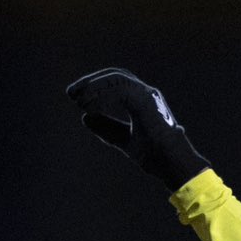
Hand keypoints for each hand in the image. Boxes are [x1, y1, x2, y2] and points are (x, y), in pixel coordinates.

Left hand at [65, 68, 210, 191]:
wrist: (170, 164)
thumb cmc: (153, 155)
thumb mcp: (122, 138)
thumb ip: (107, 127)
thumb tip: (85, 117)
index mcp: (141, 99)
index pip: (115, 82)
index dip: (94, 85)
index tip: (74, 96)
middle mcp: (145, 92)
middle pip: (114, 76)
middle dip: (90, 82)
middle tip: (71, 93)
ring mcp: (147, 95)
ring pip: (116, 79)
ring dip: (94, 88)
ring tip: (79, 102)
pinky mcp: (146, 101)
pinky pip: (120, 91)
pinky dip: (102, 97)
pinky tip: (90, 109)